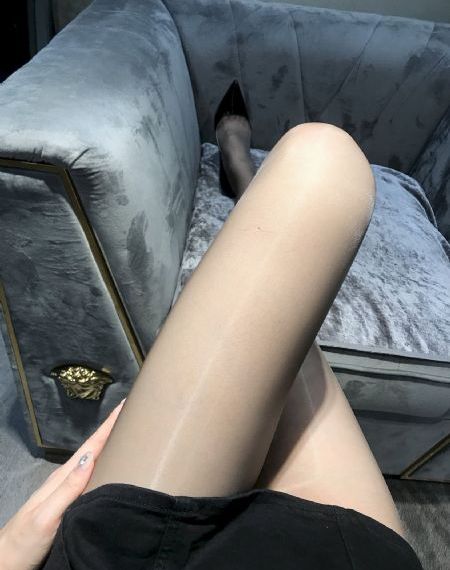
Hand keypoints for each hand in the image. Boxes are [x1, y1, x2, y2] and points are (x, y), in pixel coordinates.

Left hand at [0, 398, 126, 569]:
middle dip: (115, 430)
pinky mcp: (72, 504)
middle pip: (96, 449)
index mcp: (63, 477)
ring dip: (112, 446)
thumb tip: (90, 457)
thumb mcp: (46, 515)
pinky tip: (116, 467)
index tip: (126, 405)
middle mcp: (68, 480)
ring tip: (132, 435)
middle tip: (136, 415)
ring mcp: (69, 491)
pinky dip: (107, 466)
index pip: (91, 446)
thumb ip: (67, 488)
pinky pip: (94, 477)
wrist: (8, 563)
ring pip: (95, 461)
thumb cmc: (24, 541)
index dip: (109, 425)